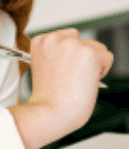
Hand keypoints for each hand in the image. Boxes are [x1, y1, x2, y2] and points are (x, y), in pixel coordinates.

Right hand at [9, 28, 113, 148]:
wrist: (50, 111)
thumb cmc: (48, 97)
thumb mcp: (45, 67)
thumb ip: (56, 55)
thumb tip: (74, 55)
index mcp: (40, 41)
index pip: (65, 38)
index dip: (68, 55)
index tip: (63, 68)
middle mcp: (54, 38)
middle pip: (82, 40)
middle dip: (82, 56)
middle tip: (73, 75)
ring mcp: (72, 44)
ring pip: (97, 48)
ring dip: (93, 63)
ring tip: (78, 80)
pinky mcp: (89, 53)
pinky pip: (107, 57)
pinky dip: (103, 71)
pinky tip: (87, 81)